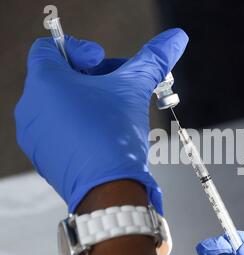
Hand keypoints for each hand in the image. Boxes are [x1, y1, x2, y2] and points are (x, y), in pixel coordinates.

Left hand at [15, 29, 187, 213]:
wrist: (108, 190)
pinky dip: (80, 124)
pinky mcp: (44, 155)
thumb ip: (153, 60)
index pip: (51, 48)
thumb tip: (176, 39)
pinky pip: (59, 129)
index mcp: (45, 82)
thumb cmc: (114, 138)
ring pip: (60, 105)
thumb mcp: (134, 90)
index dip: (81, 49)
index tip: (104, 61)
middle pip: (59, 76)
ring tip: (116, 112)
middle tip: (120, 86)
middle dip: (93, 77)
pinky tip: (105, 133)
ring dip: (88, 101)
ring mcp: (35, 134)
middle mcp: (31, 107)